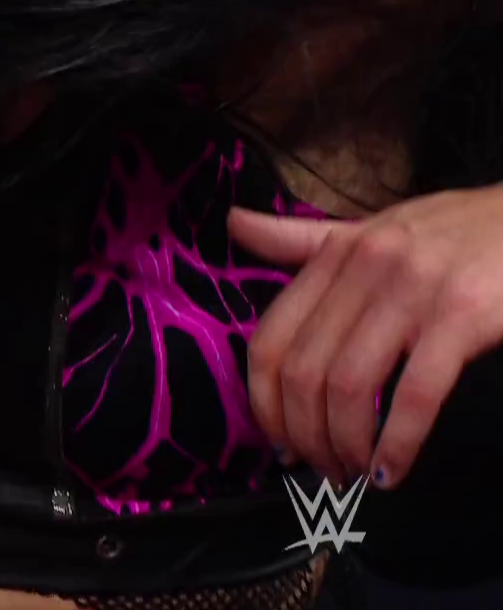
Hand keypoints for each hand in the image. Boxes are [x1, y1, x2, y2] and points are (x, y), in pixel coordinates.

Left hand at [231, 191, 502, 488]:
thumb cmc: (458, 230)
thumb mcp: (375, 227)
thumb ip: (304, 240)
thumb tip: (232, 224)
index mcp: (336, 253)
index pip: (271, 338)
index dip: (264, 402)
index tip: (278, 441)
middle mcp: (365, 268)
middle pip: (303, 371)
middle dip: (304, 435)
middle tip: (321, 469)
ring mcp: (413, 290)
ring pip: (347, 386)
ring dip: (344, 445)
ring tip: (354, 473)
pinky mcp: (464, 315)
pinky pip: (414, 394)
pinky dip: (397, 443)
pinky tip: (392, 471)